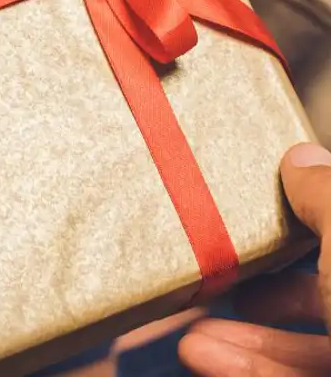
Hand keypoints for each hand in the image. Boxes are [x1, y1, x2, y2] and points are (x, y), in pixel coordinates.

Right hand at [179, 143, 330, 375]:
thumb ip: (326, 192)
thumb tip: (301, 159)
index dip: (314, 214)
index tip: (271, 207)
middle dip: (274, 282)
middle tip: (233, 272)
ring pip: (315, 348)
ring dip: (249, 335)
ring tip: (197, 326)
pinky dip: (248, 368)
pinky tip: (204, 354)